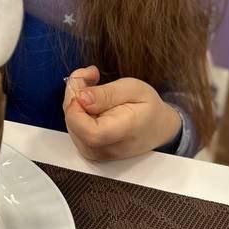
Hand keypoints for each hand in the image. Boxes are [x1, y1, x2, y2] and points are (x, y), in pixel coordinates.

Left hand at [63, 66, 181, 160]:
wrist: (158, 127)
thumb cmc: (148, 108)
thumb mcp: (134, 89)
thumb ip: (107, 93)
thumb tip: (82, 98)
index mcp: (120, 133)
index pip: (85, 129)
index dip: (76, 105)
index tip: (87, 85)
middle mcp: (103, 149)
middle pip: (72, 122)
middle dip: (75, 93)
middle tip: (91, 75)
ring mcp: (94, 152)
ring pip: (70, 122)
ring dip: (75, 99)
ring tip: (94, 84)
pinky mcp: (88, 149)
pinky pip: (73, 126)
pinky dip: (77, 108)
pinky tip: (91, 100)